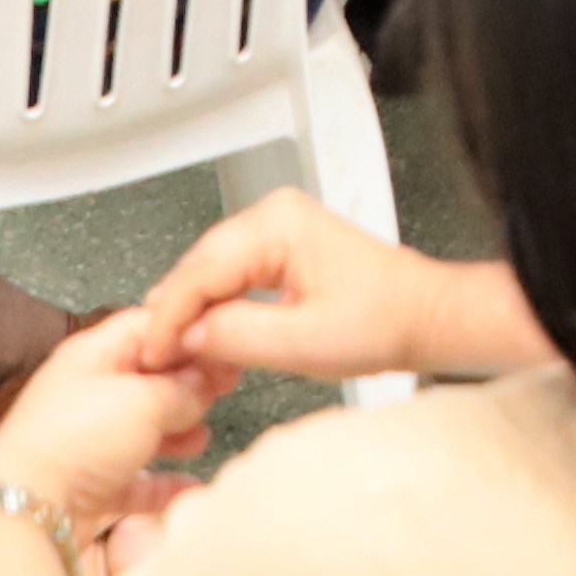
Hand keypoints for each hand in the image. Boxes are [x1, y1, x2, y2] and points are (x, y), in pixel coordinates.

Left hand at [0, 311, 214, 526]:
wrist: (29, 505)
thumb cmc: (76, 439)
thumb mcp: (144, 400)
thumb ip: (184, 389)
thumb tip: (206, 383)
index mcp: (93, 354)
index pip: (147, 326)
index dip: (188, 333)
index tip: (224, 347)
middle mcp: (87, 392)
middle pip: (147, 378)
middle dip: (187, 383)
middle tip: (225, 389)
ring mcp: (87, 440)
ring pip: (142, 428)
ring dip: (176, 431)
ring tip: (204, 435)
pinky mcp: (90, 484)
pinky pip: (135, 478)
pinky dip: (163, 482)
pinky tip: (189, 486)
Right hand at [134, 190, 481, 385]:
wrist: (423, 316)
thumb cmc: (384, 321)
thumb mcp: (304, 343)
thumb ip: (237, 337)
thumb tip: (188, 337)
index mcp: (277, 225)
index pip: (199, 271)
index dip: (168, 318)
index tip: (152, 354)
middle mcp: (273, 216)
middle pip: (198, 266)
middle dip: (173, 314)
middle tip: (155, 359)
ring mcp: (276, 228)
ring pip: (209, 270)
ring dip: (192, 312)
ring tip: (177, 354)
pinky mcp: (281, 247)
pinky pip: (231, 274)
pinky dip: (215, 306)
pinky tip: (207, 336)